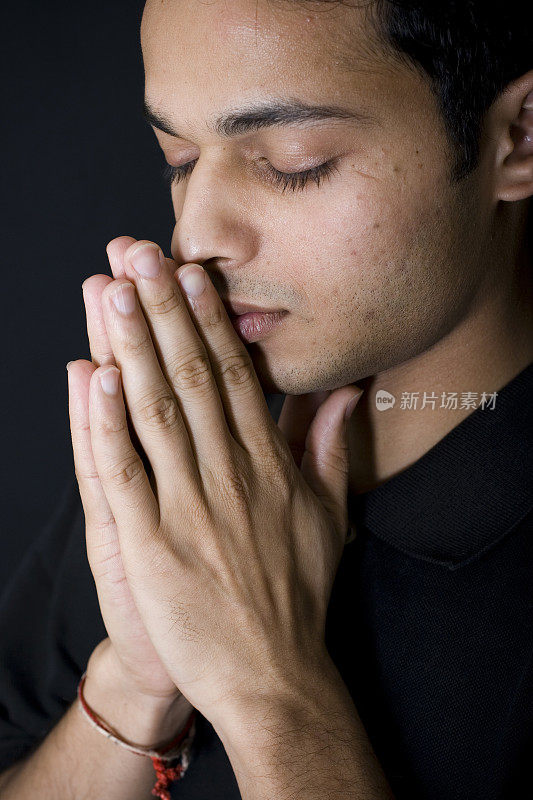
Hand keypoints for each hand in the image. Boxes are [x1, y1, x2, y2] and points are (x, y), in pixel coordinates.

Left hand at [68, 237, 362, 729]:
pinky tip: (95, 375)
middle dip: (163, 309)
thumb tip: (345, 389)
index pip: (236, 375)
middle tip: (139, 253)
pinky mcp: (152, 544)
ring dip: (132, 345)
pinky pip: (125, 473)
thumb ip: (329, 444)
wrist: (272, 676)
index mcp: (269, 464)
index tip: (191, 271)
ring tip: (112, 290)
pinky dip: (107, 423)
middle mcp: (230, 474)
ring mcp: (189, 506)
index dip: (209, 319)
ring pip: (157, 409)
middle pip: (193, 375)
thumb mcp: (328, 514)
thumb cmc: (296, 594)